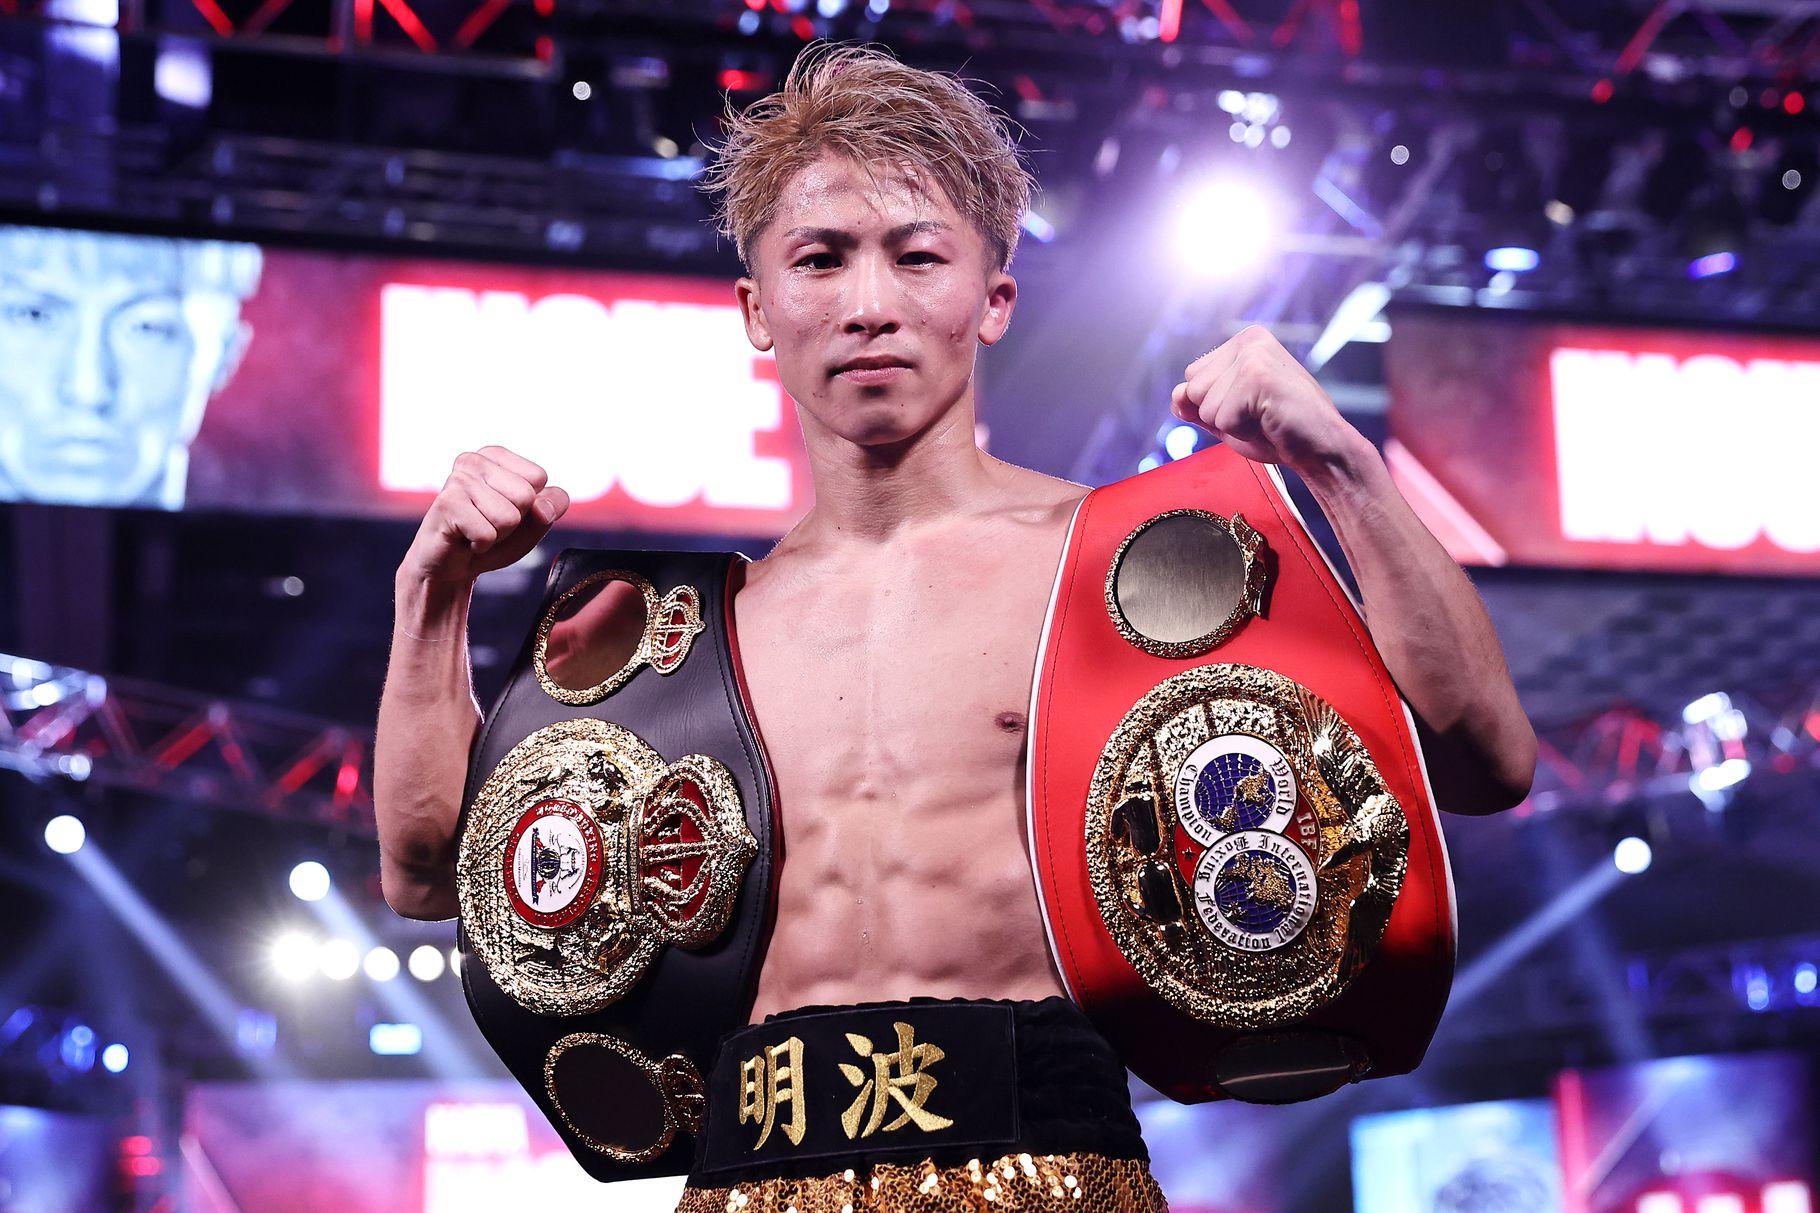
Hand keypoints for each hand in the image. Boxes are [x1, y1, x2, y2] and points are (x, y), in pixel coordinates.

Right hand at [399, 446, 569, 585]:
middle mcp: (474, 460)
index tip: (505, 509)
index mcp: (496, 455)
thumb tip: (542, 509)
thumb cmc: (493, 535)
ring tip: (476, 529)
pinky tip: (465, 538)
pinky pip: (487, 533)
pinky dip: (481, 545)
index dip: (530, 505)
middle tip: (489, 523)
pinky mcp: (447, 504)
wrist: (452, 564)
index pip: (538, 477)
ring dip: (496, 534)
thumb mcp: (534, 519)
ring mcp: (458, 480)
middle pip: (526, 496)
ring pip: (508, 517)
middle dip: (514, 521)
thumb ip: (553, 504)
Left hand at [1168, 325, 1364, 477]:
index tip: (1252, 407)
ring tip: (1266, 418)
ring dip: (1232, 425)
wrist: (1322, 449)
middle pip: (1193, 389)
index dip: (1216, 406)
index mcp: (1243, 342)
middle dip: (1220, 415)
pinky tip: (1271, 422)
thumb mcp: (1228, 416)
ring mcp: (1253, 356)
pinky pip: (1222, 420)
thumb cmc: (1279, 432)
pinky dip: (1242, 432)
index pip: (1192, 378)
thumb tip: (1176, 395)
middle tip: (1260, 415)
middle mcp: (1249, 340)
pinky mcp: (1257, 377)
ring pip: (1204, 405)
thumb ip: (1197, 405)